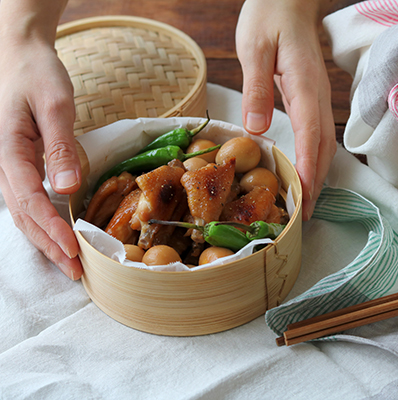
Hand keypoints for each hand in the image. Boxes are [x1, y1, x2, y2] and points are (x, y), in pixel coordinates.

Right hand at [0, 31, 82, 279]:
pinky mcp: (18, 164)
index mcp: (8, 151)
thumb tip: (66, 188)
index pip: (30, 200)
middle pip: (23, 215)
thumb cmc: (37, 75)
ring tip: (68, 263)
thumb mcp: (55, 104)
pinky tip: (56, 235)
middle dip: (49, 245)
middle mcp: (3, 164)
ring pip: (22, 212)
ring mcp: (7, 165)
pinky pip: (26, 200)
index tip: (73, 250)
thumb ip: (59, 146)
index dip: (51, 228)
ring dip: (44, 239)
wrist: (18, 54)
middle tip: (75, 272)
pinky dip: (41, 222)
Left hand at [236, 0, 336, 219]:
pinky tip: (304, 171)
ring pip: (324, 142)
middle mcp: (317, 94)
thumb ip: (257, 87)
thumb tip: (257, 130)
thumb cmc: (268, 17)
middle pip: (323, 145)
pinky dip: (313, 158)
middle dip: (316, 181)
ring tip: (306, 202)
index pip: (310, 133)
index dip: (307, 167)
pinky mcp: (312, 97)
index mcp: (303, 84)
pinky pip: (317, 134)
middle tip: (305, 214)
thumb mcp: (253, 47)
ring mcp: (317, 96)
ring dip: (318, 173)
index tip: (303, 196)